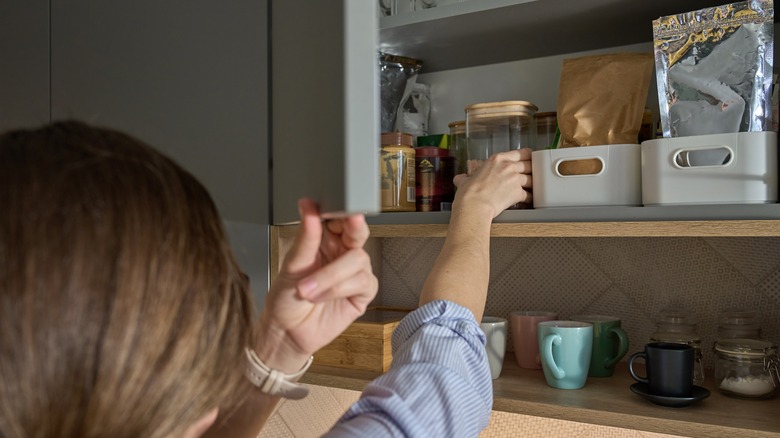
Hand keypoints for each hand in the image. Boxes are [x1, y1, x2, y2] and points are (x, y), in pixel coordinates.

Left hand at [255, 199, 377, 371]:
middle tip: (350, 223)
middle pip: (359, 233)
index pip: (340, 218)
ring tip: (307, 290)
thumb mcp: (292, 264)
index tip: (338, 206)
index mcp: (325, 240)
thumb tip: (309, 207)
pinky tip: (321, 297)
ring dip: (331, 276)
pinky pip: (362, 283)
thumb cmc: (286, 298)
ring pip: (359, 260)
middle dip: (354, 229)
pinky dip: (339, 289)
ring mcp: (354, 273)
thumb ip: (306, 237)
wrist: (286, 332)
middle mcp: (342, 253)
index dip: (343, 211)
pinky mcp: (362, 294)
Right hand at [453, 148, 532, 218]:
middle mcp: (508, 166)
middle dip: (532, 171)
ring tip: (531, 189)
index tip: (530, 160)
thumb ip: (465, 177)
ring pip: (532, 180)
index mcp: (497, 159)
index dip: (528, 156)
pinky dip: (530, 198)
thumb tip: (460, 179)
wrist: (474, 206)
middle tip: (532, 175)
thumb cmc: (468, 193)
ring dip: (532, 185)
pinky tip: (528, 200)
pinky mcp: (518, 193)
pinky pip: (529, 195)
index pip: (521, 153)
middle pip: (529, 165)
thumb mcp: (464, 180)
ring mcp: (515, 179)